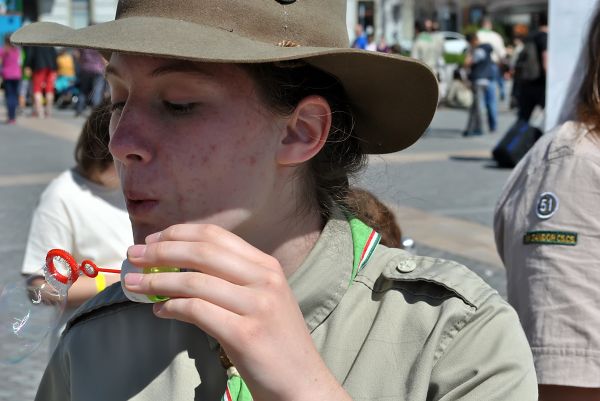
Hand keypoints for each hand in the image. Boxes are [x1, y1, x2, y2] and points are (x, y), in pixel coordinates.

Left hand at [123, 224, 350, 400]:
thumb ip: (231, 280)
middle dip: (161, 251)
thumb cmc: (275, 340)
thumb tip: (179, 269)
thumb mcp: (262, 299)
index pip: (216, 236)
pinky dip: (171, 307)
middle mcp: (265, 279)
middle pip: (202, 252)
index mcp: (267, 266)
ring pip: (194, 281)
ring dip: (157, 280)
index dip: (179, 233)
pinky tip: (159, 311)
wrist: (301, 381)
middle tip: (133, 256)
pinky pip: (197, 311)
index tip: (153, 240)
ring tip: (134, 284)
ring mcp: (257, 305)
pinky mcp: (245, 334)